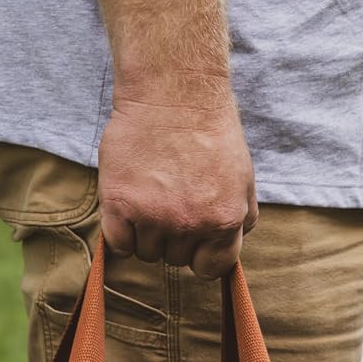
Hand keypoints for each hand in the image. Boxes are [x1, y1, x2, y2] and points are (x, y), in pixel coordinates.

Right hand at [96, 80, 255, 277]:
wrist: (173, 92)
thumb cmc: (210, 133)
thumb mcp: (244, 178)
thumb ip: (241, 220)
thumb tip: (226, 253)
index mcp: (224, 220)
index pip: (210, 269)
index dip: (200, 256)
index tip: (193, 238)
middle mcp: (189, 223)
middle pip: (175, 260)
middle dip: (174, 237)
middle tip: (170, 199)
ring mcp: (152, 216)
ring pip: (146, 253)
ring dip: (146, 232)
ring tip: (150, 195)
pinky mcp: (119, 204)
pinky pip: (118, 244)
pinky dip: (121, 231)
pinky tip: (128, 206)